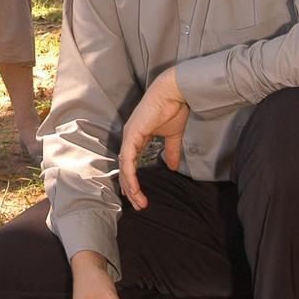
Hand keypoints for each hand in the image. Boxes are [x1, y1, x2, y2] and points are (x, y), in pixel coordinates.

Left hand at [119, 67, 187, 210]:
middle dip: (131, 189)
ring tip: (138, 201)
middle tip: (139, 205)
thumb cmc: (173, 108)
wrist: (175, 92)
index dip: (134, 180)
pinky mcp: (132, 135)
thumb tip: (173, 167)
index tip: (140, 195)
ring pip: (124, 167)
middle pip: (125, 168)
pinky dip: (130, 176)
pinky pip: (128, 160)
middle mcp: (130, 137)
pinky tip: (134, 188)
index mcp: (137, 137)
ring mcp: (129, 136)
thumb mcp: (173, 136)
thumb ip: (171, 152)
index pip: (131, 163)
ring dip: (130, 187)